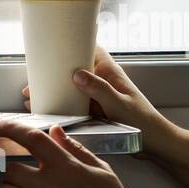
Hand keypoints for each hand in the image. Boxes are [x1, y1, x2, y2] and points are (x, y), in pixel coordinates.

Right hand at [22, 45, 173, 155]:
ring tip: (33, 98)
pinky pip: (77, 106)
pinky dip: (62, 107)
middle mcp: (104, 82)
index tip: (55, 45)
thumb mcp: (119, 104)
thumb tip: (77, 73)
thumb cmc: (143, 122)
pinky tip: (48, 112)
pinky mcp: (98, 112)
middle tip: (34, 81)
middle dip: (56, 74)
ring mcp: (100, 97)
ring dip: (56, 92)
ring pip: (74, 89)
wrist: (155, 143)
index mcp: (111, 73)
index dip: (75, 44)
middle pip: (76, 70)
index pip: (92, 49)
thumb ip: (99, 89)